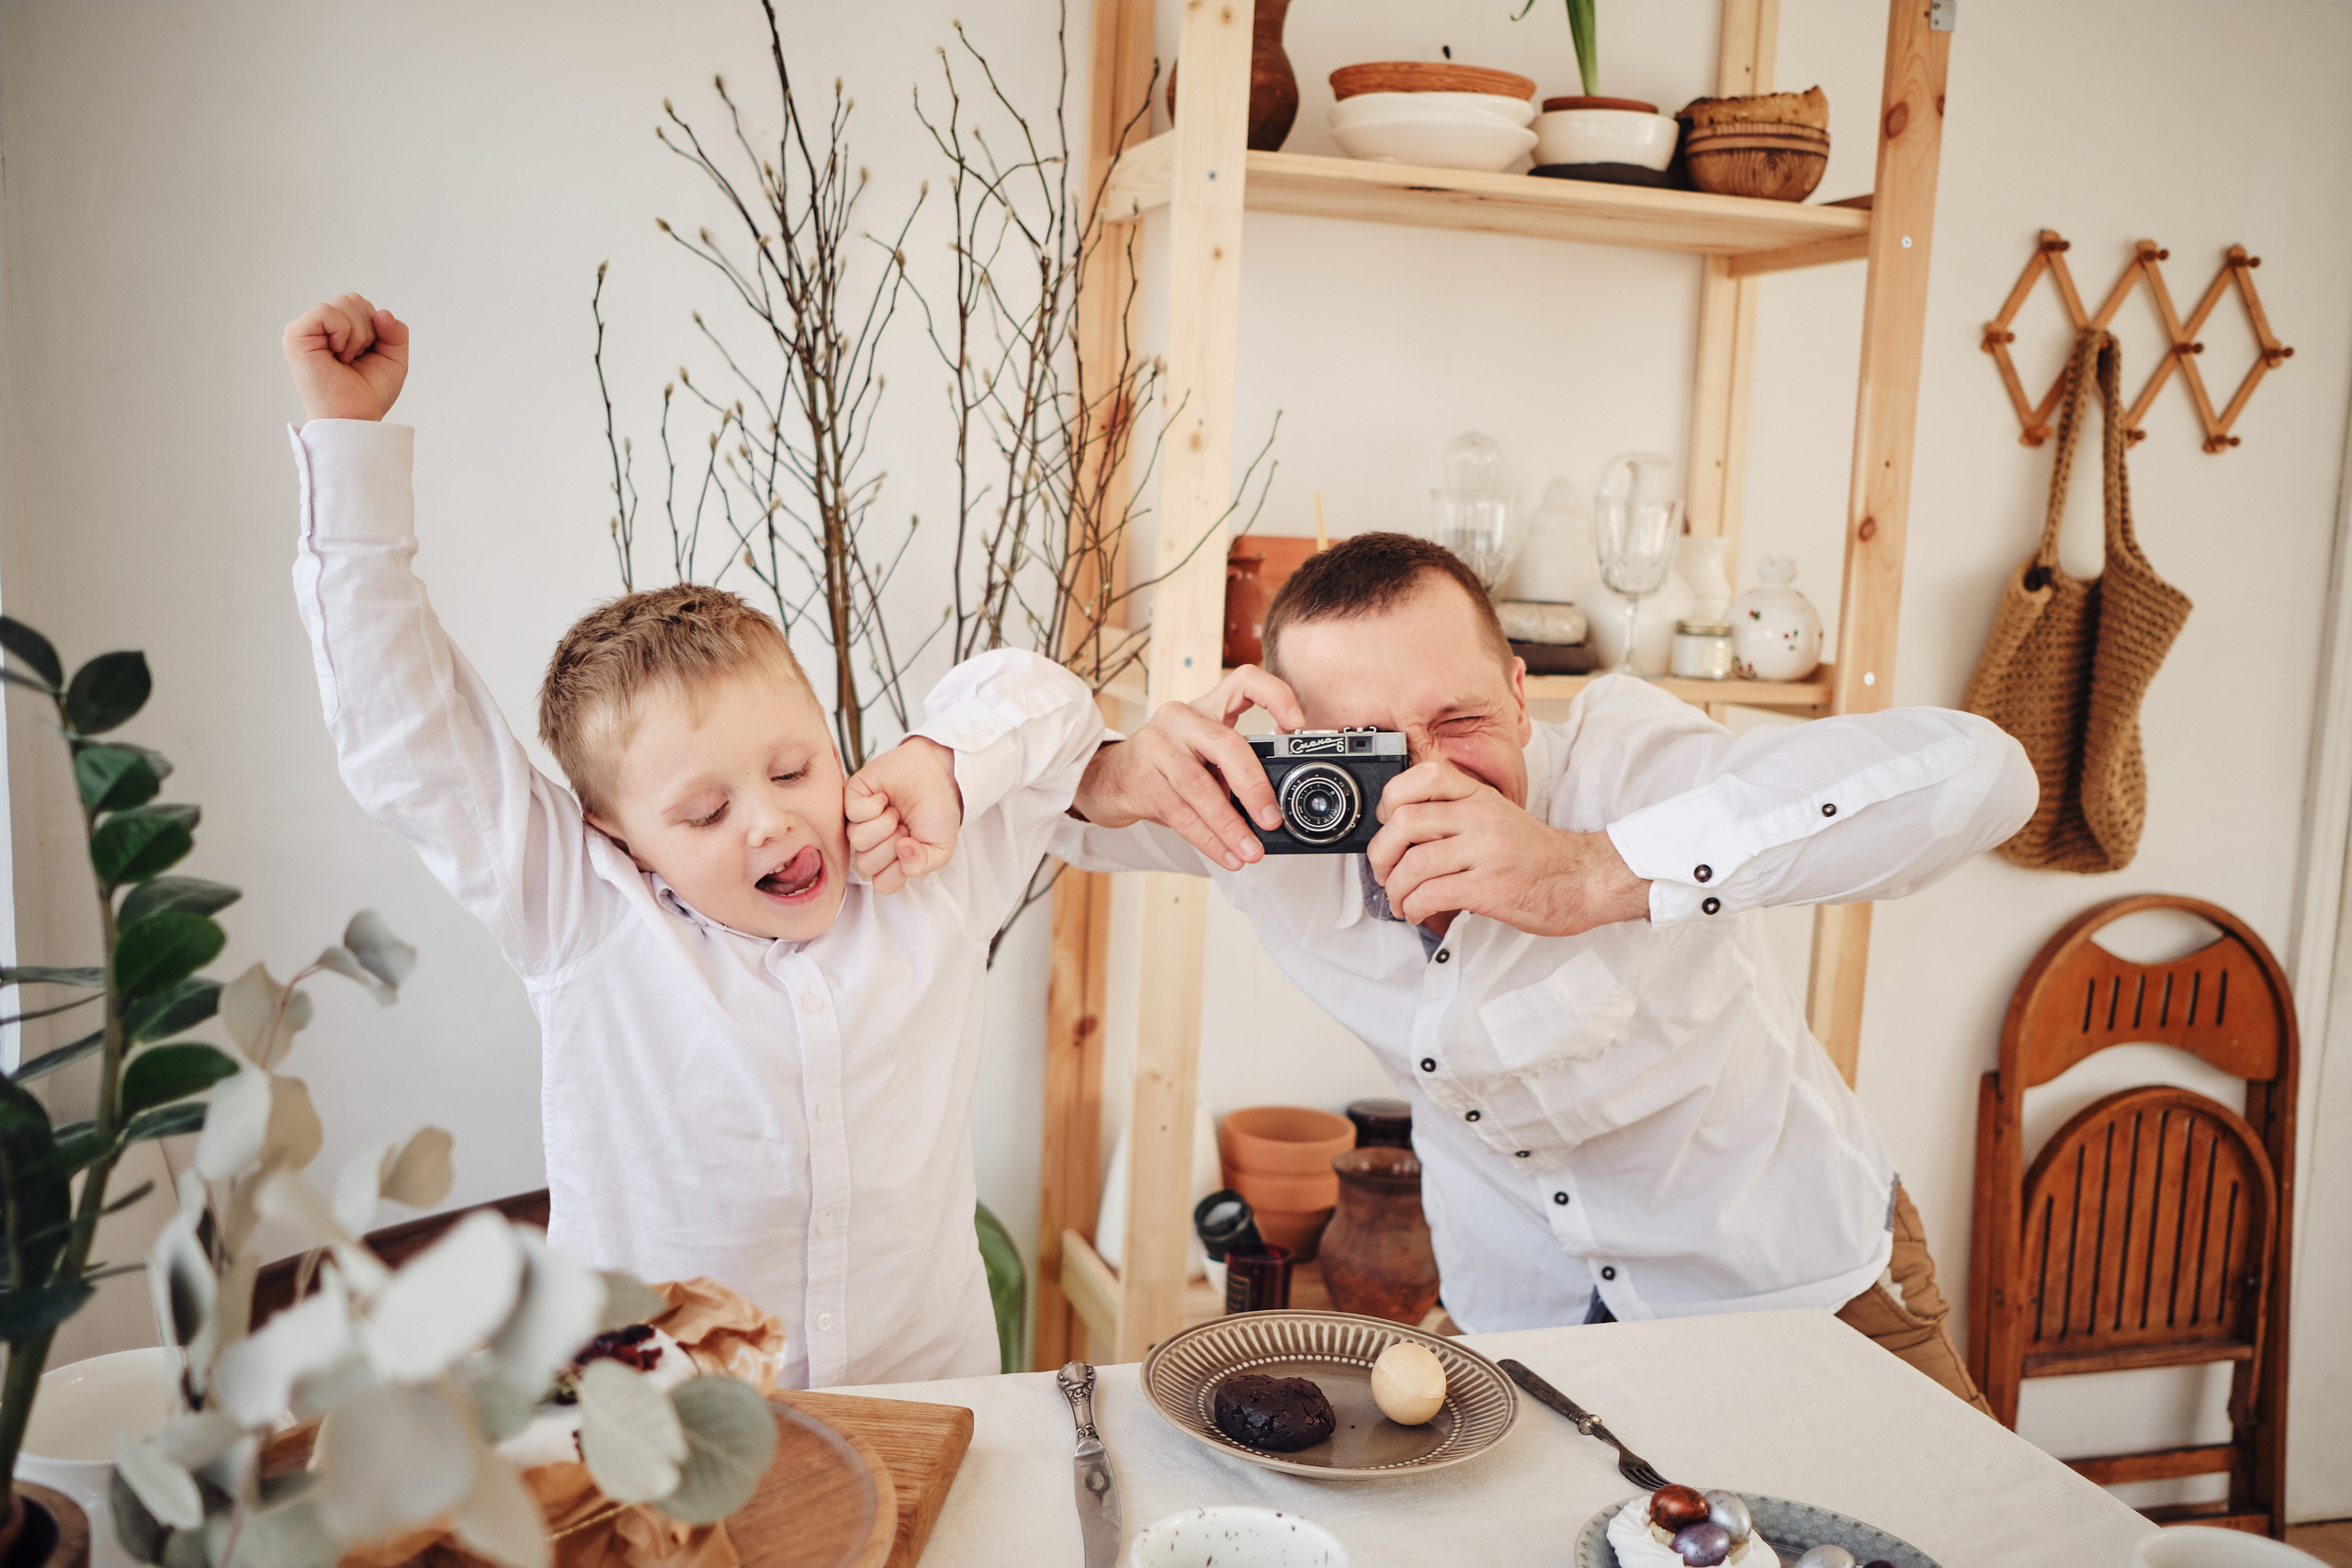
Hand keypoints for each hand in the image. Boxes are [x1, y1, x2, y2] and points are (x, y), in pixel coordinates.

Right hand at [283, 293, 408, 421]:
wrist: (356, 418)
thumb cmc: (368, 394)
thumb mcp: (393, 359)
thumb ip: (395, 332)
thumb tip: (382, 313)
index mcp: (335, 329)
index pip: (362, 304)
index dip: (376, 328)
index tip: (366, 356)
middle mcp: (317, 327)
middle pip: (354, 299)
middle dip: (368, 330)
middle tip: (355, 359)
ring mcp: (304, 329)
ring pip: (344, 303)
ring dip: (359, 335)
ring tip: (346, 359)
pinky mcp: (295, 335)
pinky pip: (328, 312)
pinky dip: (343, 333)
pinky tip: (337, 354)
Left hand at [845, 737, 961, 893]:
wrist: (938, 773)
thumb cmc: (938, 810)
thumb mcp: (941, 848)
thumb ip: (922, 864)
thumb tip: (901, 853)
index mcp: (891, 861)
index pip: (882, 883)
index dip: (898, 869)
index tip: (913, 848)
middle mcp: (872, 845)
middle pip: (867, 864)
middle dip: (891, 845)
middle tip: (905, 827)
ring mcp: (859, 823)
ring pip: (858, 840)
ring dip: (884, 824)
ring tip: (895, 812)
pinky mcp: (852, 798)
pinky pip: (853, 813)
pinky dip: (873, 806)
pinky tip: (884, 798)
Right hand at [1070, 666, 1305, 871]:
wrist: (1105, 778)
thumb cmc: (1164, 768)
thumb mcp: (1200, 755)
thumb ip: (1232, 769)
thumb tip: (1274, 810)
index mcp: (1205, 707)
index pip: (1244, 682)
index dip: (1275, 697)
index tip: (1296, 726)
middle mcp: (1180, 720)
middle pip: (1226, 745)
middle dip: (1254, 786)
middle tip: (1272, 819)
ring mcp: (1157, 747)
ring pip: (1202, 788)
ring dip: (1231, 826)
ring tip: (1252, 851)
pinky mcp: (1141, 779)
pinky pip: (1182, 814)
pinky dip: (1209, 840)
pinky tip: (1228, 856)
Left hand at [1365, 758, 1649, 935]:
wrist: (1585, 879)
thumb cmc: (1539, 855)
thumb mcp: (1499, 817)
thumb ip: (1459, 816)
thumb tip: (1406, 832)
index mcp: (1481, 798)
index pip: (1425, 776)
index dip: (1393, 797)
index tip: (1388, 822)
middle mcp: (1481, 818)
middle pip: (1405, 822)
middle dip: (1381, 854)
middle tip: (1383, 872)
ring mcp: (1486, 852)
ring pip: (1413, 864)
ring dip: (1395, 889)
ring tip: (1400, 900)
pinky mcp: (1489, 888)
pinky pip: (1432, 894)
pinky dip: (1413, 907)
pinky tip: (1417, 912)